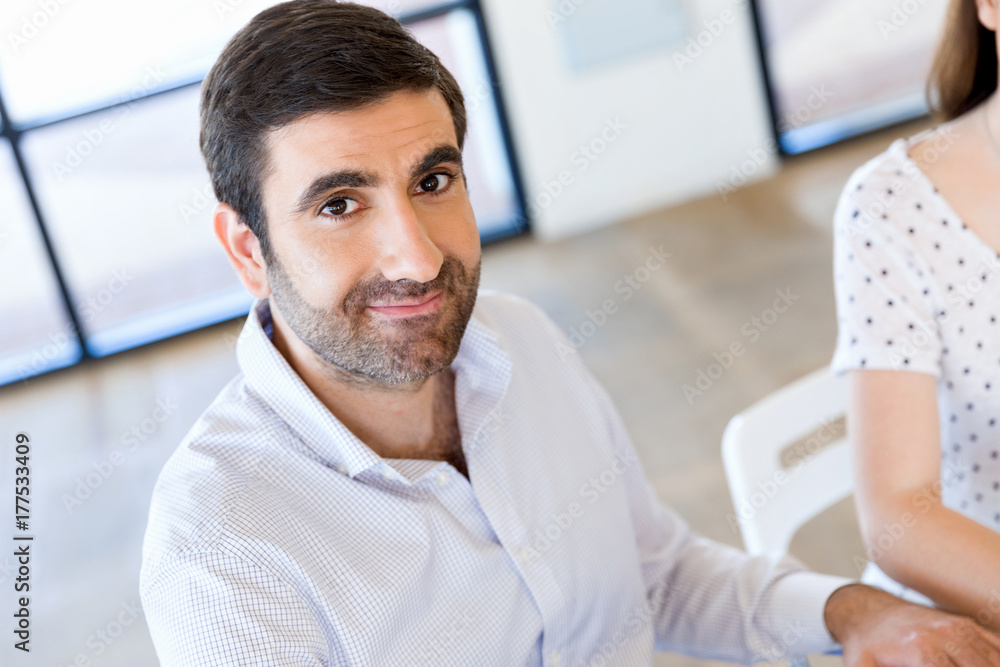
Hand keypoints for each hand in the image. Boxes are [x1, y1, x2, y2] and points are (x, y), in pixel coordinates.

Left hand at [824, 583, 999, 665]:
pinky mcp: (962, 623)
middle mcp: (942, 634)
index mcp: (920, 649)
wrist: (868, 611)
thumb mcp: (862, 665)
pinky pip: (993, 645)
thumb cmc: (867, 645)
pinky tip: (990, 665)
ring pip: (989, 659)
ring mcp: (955, 626)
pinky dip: (996, 658)